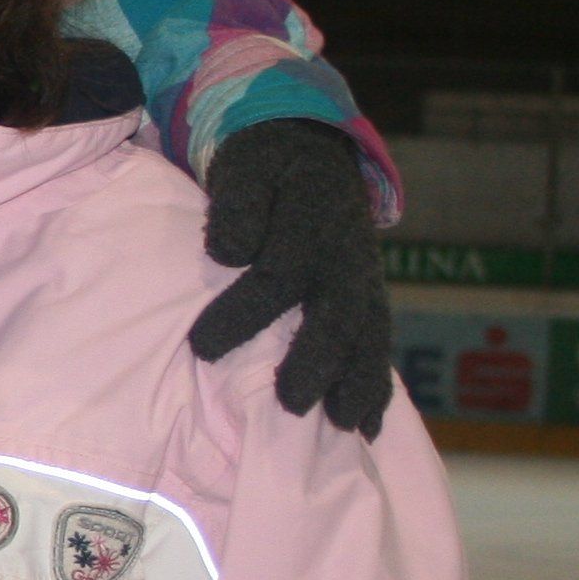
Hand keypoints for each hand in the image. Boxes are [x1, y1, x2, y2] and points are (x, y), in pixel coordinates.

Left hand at [192, 119, 392, 438]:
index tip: (201, 346)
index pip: (278, 273)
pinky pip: (377, 344)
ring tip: (343, 426)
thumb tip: (229, 252)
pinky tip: (366, 429)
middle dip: (316, 361)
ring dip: (358, 383)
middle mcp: (347, 255)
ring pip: (370, 336)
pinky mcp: (369, 299)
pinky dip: (375, 387)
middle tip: (290, 403)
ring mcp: (365, 279)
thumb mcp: (246, 166)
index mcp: (312, 220)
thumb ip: (238, 204)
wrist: (311, 151)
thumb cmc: (265, 167)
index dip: (242, 312)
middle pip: (338, 314)